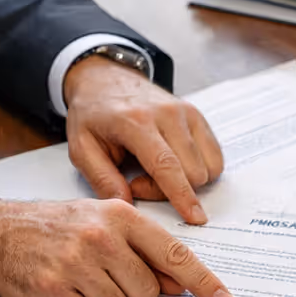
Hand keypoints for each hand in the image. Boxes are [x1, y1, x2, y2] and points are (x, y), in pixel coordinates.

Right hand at [0, 198, 233, 296]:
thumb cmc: (57, 228)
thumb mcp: (103, 223)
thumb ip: (143, 250)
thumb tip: (179, 285)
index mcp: (121, 217)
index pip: (174, 255)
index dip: (202, 282)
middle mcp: (101, 238)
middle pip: (148, 293)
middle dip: (132, 295)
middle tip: (106, 278)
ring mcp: (76, 265)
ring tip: (82, 283)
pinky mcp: (53, 290)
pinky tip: (66, 296)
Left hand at [64, 56, 222, 224]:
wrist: (106, 79)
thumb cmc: (93, 115)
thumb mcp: (81, 147)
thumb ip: (102, 179)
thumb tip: (127, 205)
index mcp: (135, 121)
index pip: (167, 164)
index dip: (182, 195)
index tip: (194, 218)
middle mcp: (167, 114)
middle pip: (192, 171)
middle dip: (171, 190)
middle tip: (139, 183)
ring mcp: (187, 113)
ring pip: (207, 167)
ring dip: (186, 181)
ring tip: (156, 172)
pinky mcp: (198, 116)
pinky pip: (214, 157)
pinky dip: (200, 170)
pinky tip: (175, 165)